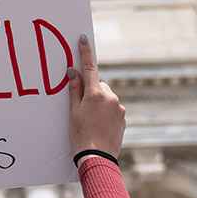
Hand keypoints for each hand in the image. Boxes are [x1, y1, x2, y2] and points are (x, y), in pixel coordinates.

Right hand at [67, 34, 125, 156]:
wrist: (97, 158)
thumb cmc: (81, 135)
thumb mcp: (73, 112)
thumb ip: (75, 91)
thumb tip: (74, 72)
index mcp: (96, 94)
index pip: (89, 68)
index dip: (85, 53)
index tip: (84, 39)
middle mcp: (111, 98)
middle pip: (99, 85)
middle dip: (91, 90)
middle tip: (81, 105)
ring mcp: (119, 108)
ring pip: (106, 97)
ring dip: (98, 102)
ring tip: (89, 120)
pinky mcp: (123, 118)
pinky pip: (112, 109)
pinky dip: (105, 112)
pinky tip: (97, 125)